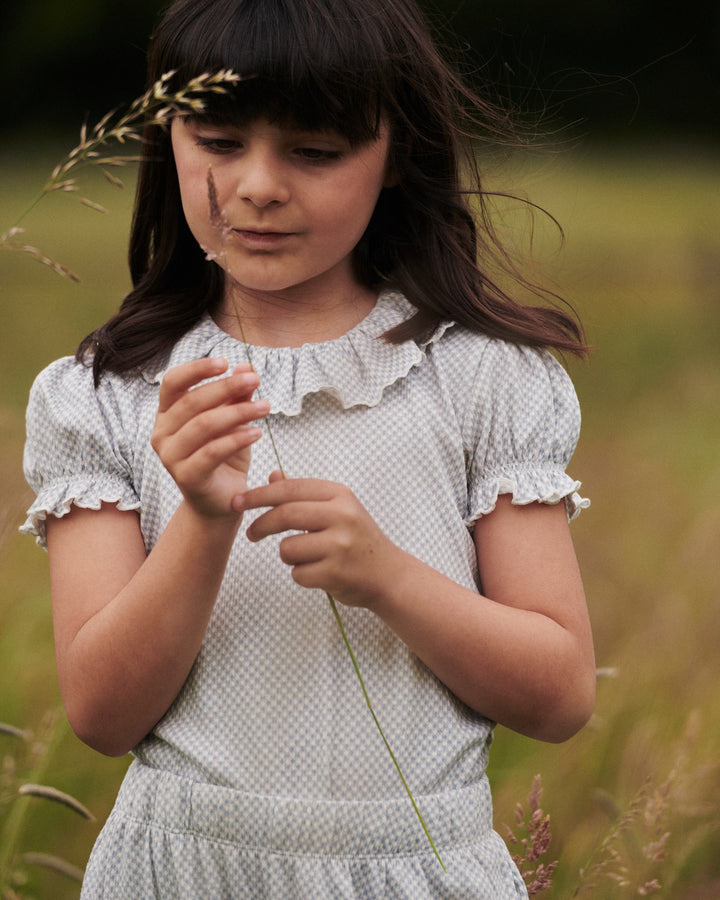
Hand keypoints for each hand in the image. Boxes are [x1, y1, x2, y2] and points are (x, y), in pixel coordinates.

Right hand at [151, 358, 269, 518]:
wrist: (223, 500)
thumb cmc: (225, 456)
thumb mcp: (233, 421)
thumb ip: (236, 395)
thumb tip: (246, 366)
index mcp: (167, 414)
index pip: (173, 382)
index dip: (197, 369)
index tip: (225, 362)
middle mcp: (162, 433)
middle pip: (192, 401)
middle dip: (227, 387)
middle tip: (255, 380)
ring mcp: (170, 457)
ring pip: (204, 425)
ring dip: (238, 411)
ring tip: (265, 406)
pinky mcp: (186, 477)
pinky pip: (212, 451)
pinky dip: (237, 439)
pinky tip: (257, 433)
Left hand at [239, 472, 399, 607]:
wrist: (389, 574)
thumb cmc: (358, 540)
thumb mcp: (338, 509)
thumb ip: (304, 494)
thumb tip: (273, 476)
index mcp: (340, 495)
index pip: (290, 489)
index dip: (259, 494)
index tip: (238, 501)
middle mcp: (342, 516)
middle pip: (284, 515)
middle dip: (261, 525)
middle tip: (251, 534)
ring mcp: (340, 544)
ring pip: (287, 548)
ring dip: (289, 556)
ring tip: (310, 558)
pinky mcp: (335, 572)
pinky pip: (297, 573)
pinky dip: (302, 576)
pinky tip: (321, 573)